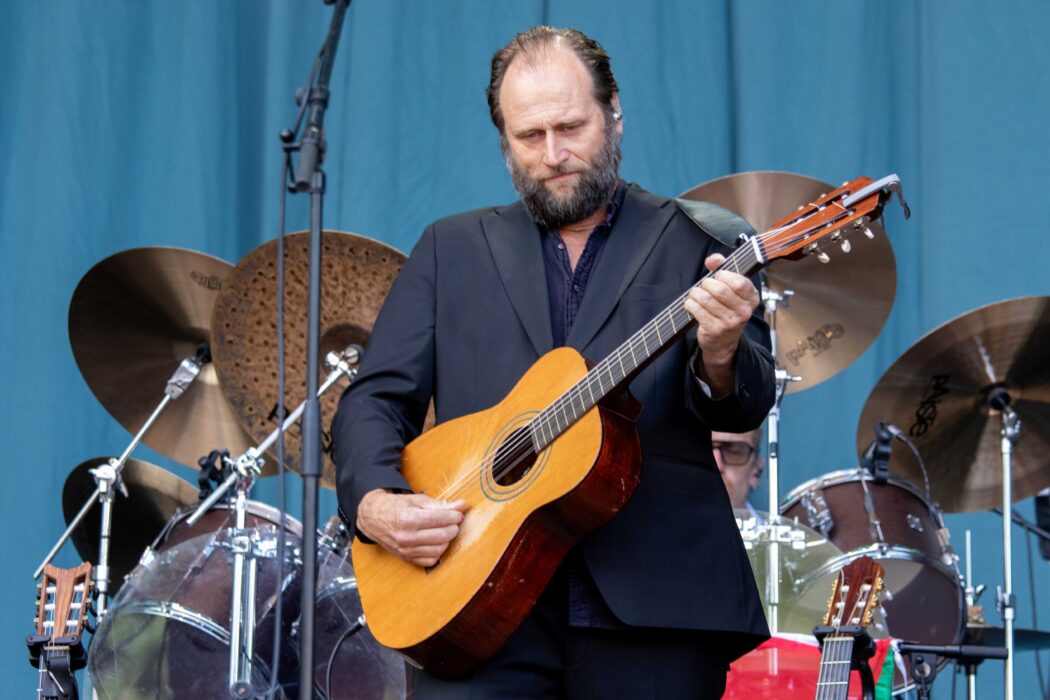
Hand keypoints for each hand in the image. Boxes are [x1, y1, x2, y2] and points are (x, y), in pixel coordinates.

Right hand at [356, 489, 466, 566]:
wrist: (372, 518)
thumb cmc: (395, 506)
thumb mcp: (416, 500)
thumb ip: (440, 504)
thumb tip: (461, 505)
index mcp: (409, 518)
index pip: (441, 519)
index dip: (454, 515)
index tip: (458, 513)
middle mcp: (407, 536)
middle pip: (442, 536)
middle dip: (453, 527)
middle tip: (453, 521)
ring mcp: (406, 550)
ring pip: (439, 549)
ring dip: (447, 540)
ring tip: (444, 530)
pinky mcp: (406, 558)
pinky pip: (431, 560)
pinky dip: (438, 552)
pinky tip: (436, 542)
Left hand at [683, 253, 759, 394]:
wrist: (723, 342)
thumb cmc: (727, 309)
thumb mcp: (731, 289)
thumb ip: (722, 268)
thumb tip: (712, 259)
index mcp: (752, 298)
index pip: (739, 282)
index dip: (724, 275)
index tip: (718, 276)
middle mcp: (744, 311)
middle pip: (719, 289)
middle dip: (706, 284)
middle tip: (704, 286)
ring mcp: (729, 322)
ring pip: (705, 298)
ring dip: (695, 293)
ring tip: (696, 295)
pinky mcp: (714, 329)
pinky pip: (696, 308)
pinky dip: (690, 303)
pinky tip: (692, 305)